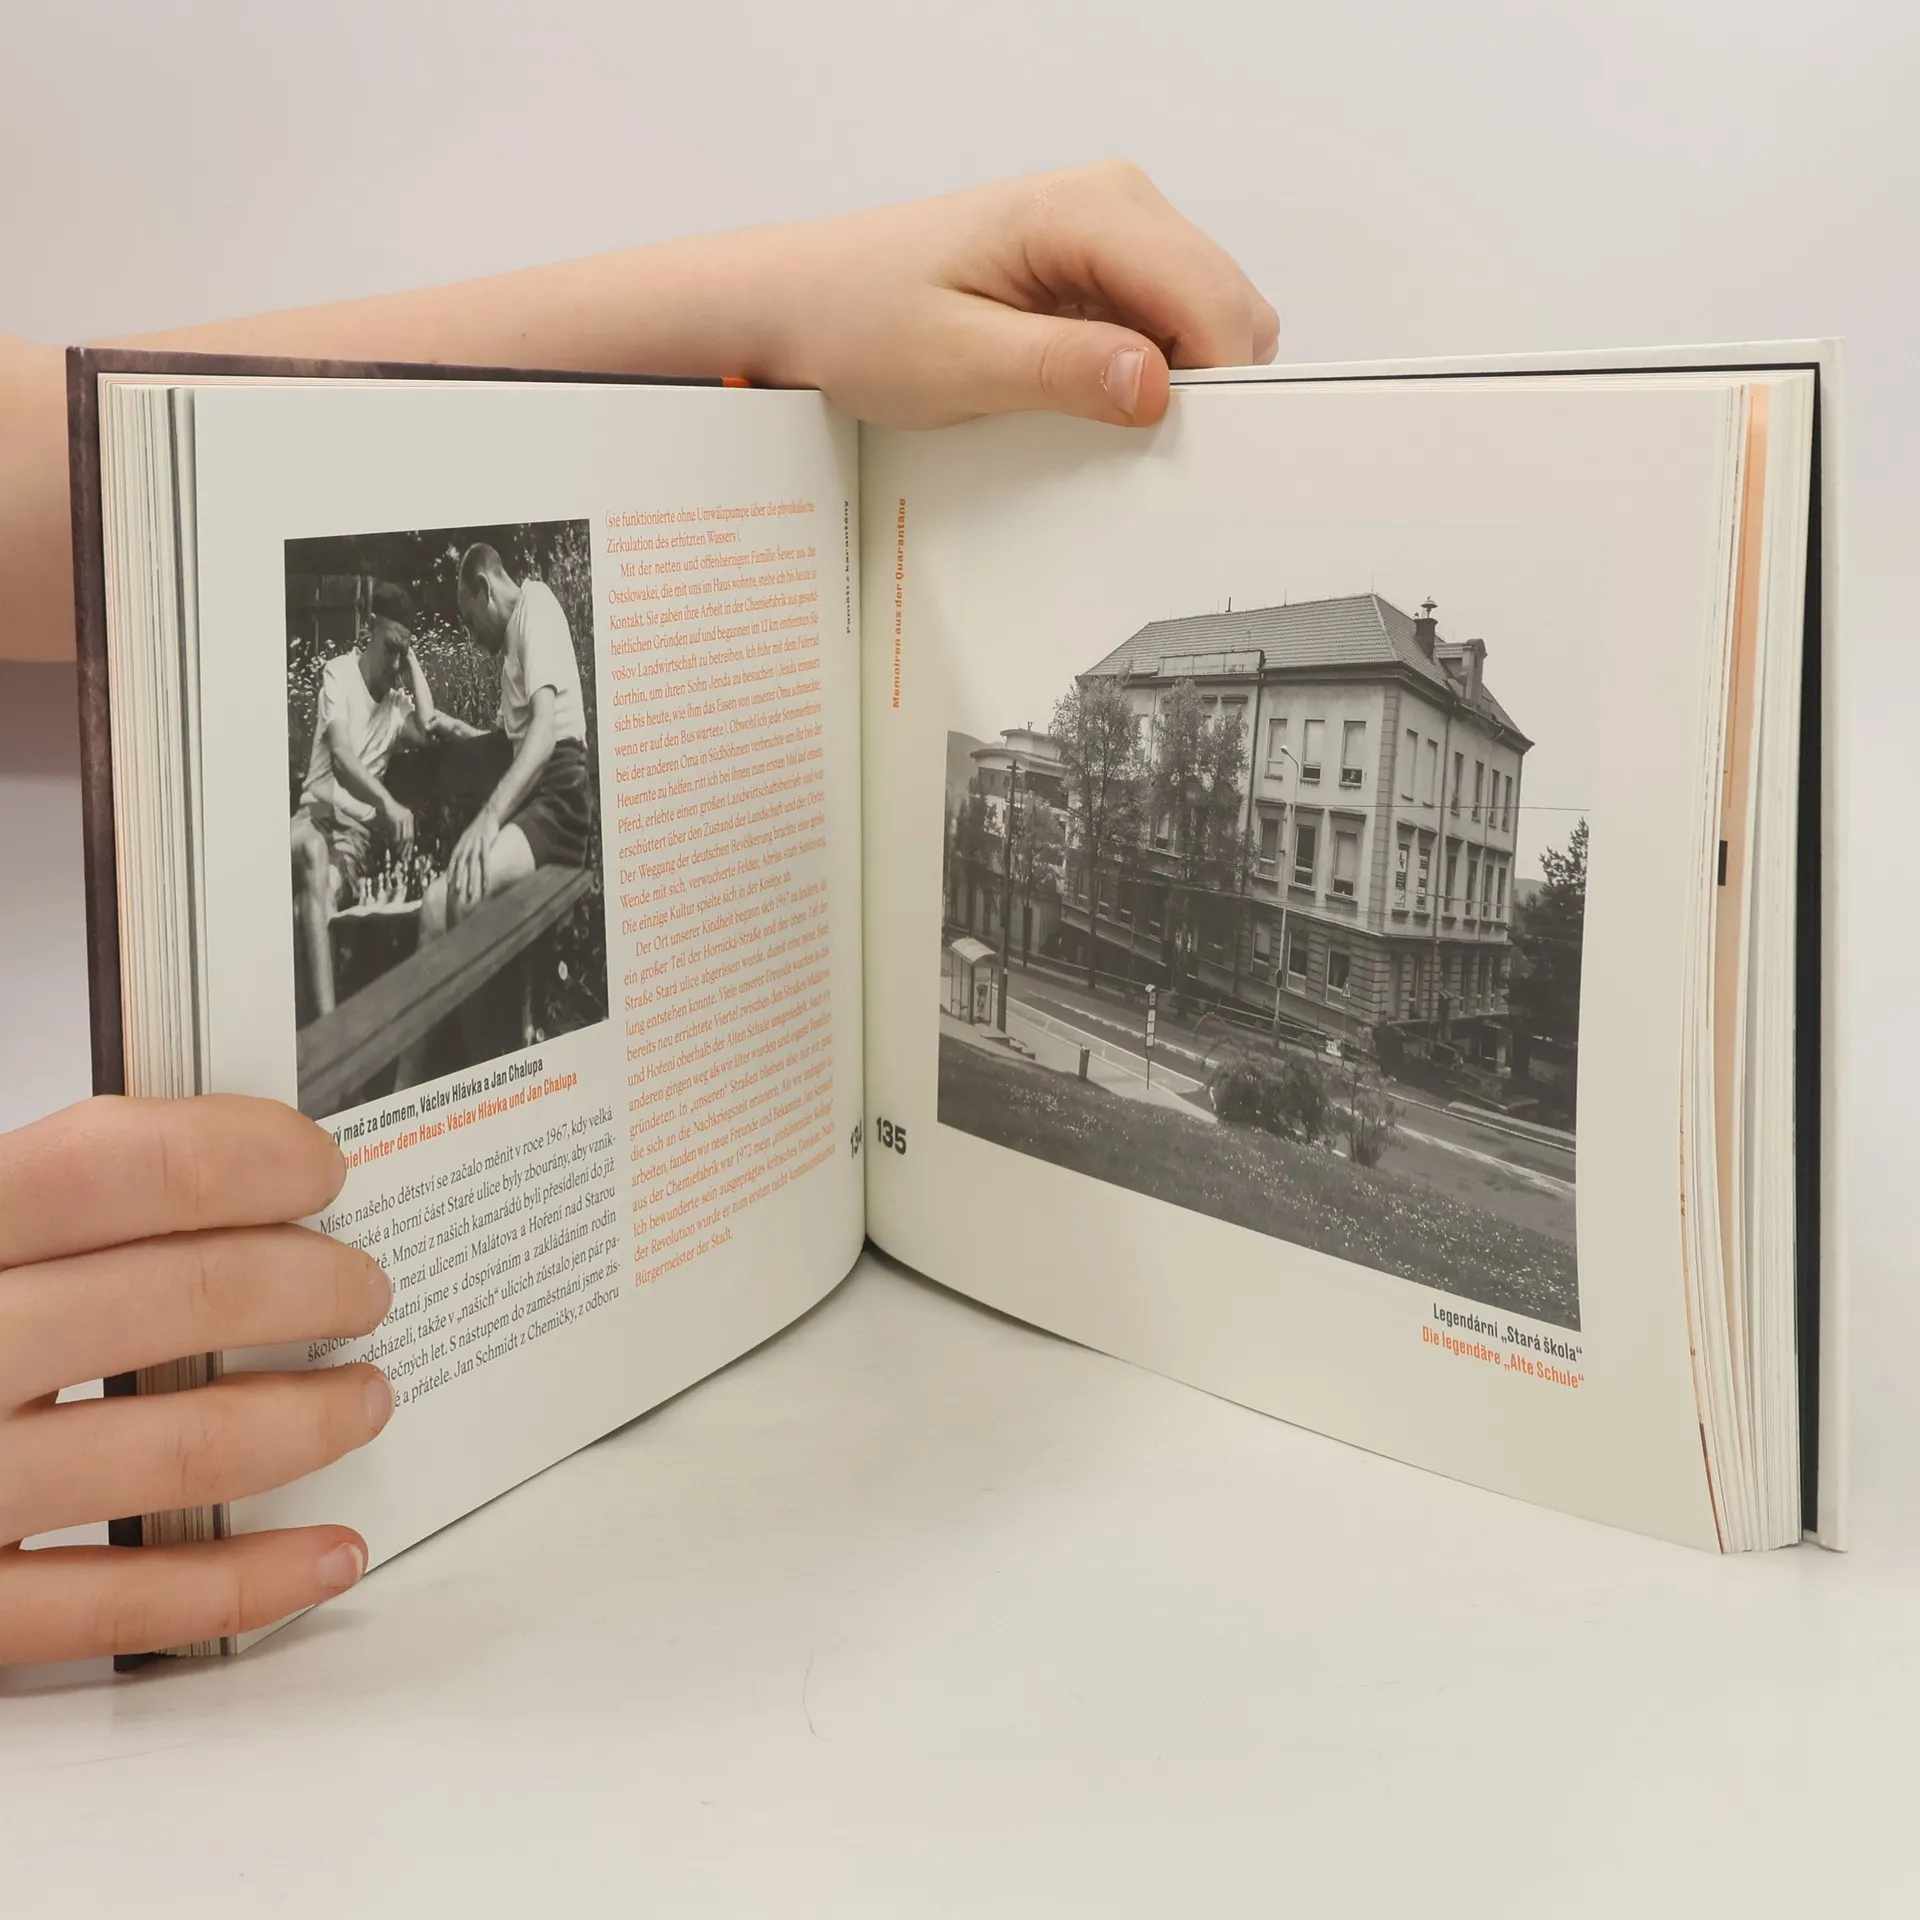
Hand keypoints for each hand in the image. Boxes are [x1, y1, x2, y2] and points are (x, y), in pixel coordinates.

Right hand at [0, 1096, 392, 1665]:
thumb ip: (33, 1197)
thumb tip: (211, 1159)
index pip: (113, 1165)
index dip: (245, 1154)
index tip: (317, 1165)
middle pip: (179, 1297)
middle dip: (312, 1282)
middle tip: (359, 1285)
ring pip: (178, 1449)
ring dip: (308, 1420)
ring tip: (363, 1398)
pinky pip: (122, 1605)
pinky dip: (247, 1580)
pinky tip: (324, 1551)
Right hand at [379, 795, 414, 853]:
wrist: (382, 800)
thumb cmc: (386, 811)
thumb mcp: (395, 820)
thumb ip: (398, 829)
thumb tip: (398, 842)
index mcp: (410, 818)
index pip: (411, 835)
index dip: (410, 845)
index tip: (408, 854)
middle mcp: (408, 818)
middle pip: (409, 836)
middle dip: (407, 848)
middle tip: (405, 857)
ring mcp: (403, 818)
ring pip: (404, 835)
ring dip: (401, 845)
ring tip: (399, 853)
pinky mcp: (396, 819)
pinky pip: (397, 832)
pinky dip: (396, 839)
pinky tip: (394, 845)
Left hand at [447, 810, 499, 916]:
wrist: (488, 816)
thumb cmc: (478, 830)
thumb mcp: (466, 840)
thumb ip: (463, 851)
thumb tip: (460, 863)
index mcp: (459, 847)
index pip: (452, 865)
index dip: (450, 877)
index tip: (449, 889)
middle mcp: (464, 848)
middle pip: (460, 869)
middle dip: (458, 883)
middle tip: (457, 896)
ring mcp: (474, 847)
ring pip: (471, 868)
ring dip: (470, 882)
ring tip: (471, 895)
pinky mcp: (485, 845)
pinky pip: (485, 863)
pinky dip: (485, 874)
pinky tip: (486, 884)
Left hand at [753, 161, 1278, 429]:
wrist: (806, 299)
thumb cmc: (862, 318)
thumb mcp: (956, 362)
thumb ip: (1062, 370)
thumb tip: (1155, 386)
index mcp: (1086, 210)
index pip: (1209, 298)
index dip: (1213, 384)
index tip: (1177, 447)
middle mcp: (1115, 201)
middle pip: (1227, 305)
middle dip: (1202, 384)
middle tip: (1132, 445)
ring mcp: (1113, 228)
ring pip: (1207, 316)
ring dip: (1176, 378)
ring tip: (1096, 417)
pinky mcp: (1100, 263)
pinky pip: (1166, 322)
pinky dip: (1150, 370)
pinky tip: (1089, 394)